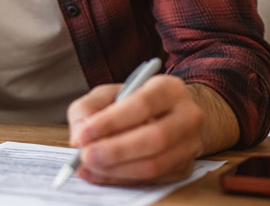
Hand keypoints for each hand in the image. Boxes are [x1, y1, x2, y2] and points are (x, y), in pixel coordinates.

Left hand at [66, 75, 205, 185]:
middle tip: (85, 156)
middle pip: (155, 138)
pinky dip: (122, 180)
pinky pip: (153, 180)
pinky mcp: (184, 168)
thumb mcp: (108, 95)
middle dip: (115, 150)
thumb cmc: (133, 104)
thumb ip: (87, 109)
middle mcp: (187, 116)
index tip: (84, 135)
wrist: (169, 117)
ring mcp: (190, 144)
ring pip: (155, 164)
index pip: (143, 104)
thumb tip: (79, 137)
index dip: (112, 121)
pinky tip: (100, 174)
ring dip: (117, 169)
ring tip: (89, 166)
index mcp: (169, 89)